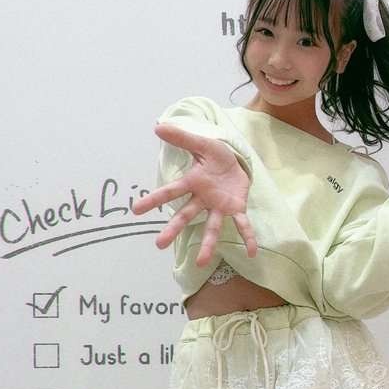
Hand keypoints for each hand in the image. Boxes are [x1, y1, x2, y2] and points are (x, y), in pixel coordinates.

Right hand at [132, 123, 258, 263]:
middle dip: (173, 229)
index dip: (153, 200)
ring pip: (211, 226)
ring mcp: (219, 206)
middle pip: (186, 215)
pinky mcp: (236, 208)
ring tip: (201, 262)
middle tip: (158, 244)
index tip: (136, 210)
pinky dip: (248, 238)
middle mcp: (203, 199)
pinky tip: (252, 253)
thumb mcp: (203, 144)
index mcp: (193, 183)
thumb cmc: (217, 156)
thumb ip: (182, 138)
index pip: (170, 192)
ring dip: (208, 244)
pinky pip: (242, 225)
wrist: (238, 162)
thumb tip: (158, 126)